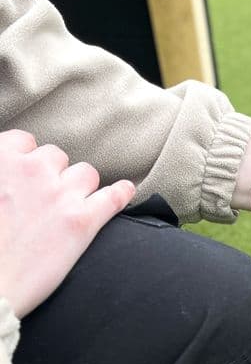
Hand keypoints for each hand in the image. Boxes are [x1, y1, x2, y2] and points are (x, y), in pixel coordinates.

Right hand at [0, 130, 135, 317]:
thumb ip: (0, 177)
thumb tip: (7, 179)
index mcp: (0, 160)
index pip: (25, 142)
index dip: (28, 160)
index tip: (26, 177)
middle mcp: (31, 170)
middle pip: (57, 157)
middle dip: (53, 174)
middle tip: (44, 200)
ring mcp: (60, 195)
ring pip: (85, 173)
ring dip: (80, 186)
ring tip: (72, 205)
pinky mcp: (82, 221)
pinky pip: (113, 197)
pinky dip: (122, 193)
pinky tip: (126, 190)